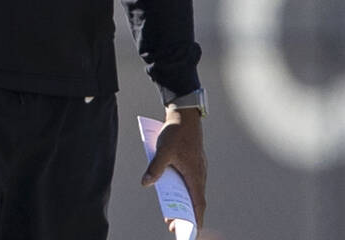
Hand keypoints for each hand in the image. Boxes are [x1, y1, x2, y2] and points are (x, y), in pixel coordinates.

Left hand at [141, 107, 206, 230]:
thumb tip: (146, 183)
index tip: (192, 230)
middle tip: (173, 225)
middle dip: (185, 215)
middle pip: (195, 200)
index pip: (198, 203)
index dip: (195, 218)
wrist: (185, 116)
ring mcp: (197, 169)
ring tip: (170, 214)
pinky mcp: (193, 164)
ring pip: (192, 191)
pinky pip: (190, 182)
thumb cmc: (176, 133)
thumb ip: (155, 168)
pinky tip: (172, 193)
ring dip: (183, 203)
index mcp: (194, 175)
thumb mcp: (163, 151)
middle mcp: (199, 174)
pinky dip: (183, 192)